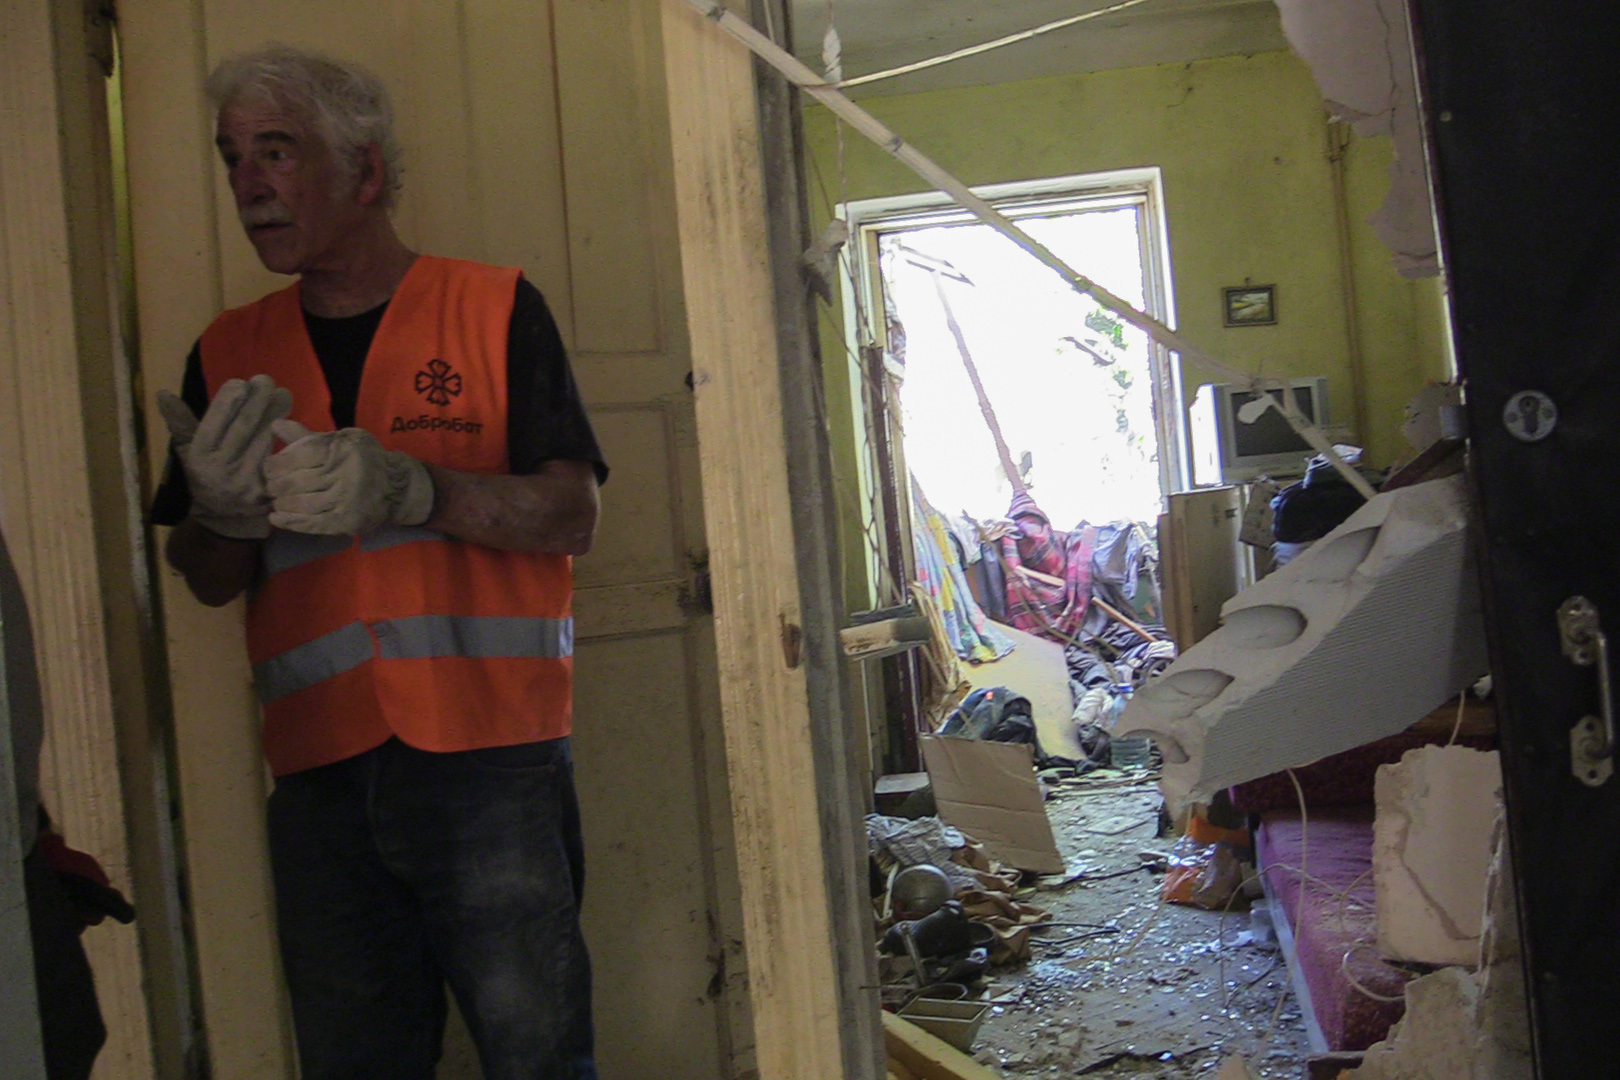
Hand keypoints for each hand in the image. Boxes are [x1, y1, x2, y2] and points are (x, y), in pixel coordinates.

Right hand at [157, 374, 291, 538]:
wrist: (224, 517)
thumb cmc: (205, 474)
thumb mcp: (187, 450)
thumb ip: (180, 422)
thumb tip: (163, 393)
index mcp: (200, 455)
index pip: (215, 421)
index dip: (229, 400)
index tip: (241, 381)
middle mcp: (222, 468)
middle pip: (244, 427)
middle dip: (257, 400)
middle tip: (267, 380)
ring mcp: (247, 480)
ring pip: (265, 440)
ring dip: (276, 414)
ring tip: (283, 394)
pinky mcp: (268, 489)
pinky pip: (281, 458)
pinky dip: (288, 438)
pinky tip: (292, 423)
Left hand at [265, 420, 434, 534]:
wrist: (395, 486)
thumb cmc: (361, 459)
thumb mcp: (339, 440)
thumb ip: (307, 436)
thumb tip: (274, 424)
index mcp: (342, 449)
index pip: (300, 455)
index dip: (277, 463)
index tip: (269, 468)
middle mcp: (345, 473)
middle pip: (296, 481)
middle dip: (276, 485)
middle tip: (271, 486)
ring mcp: (346, 500)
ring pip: (301, 503)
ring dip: (282, 503)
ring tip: (276, 501)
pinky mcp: (346, 521)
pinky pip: (312, 523)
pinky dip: (291, 522)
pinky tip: (277, 518)